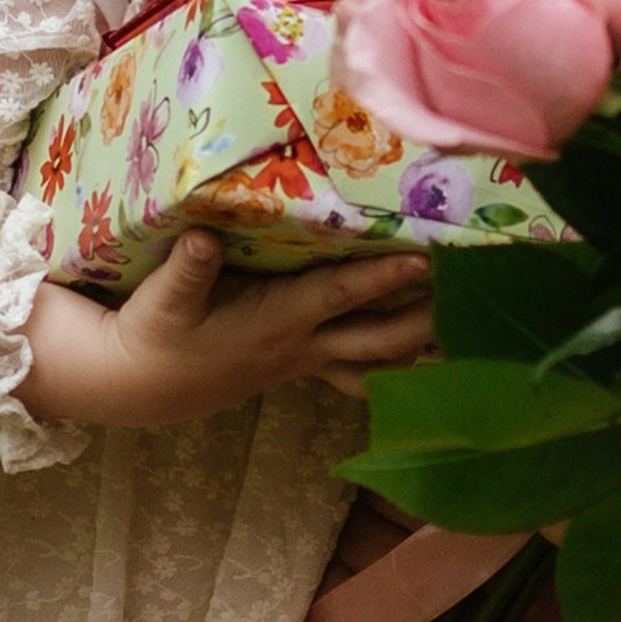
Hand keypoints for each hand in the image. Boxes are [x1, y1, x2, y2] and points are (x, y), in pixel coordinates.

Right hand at [19, 234, 435, 429]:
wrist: (145, 384)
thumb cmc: (157, 334)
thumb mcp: (161, 303)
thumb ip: (186, 271)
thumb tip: (203, 237)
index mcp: (278, 321)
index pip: (340, 296)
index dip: (381, 278)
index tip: (423, 258)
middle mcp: (305, 345)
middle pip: (382, 339)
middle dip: (427, 318)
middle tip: (476, 289)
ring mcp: (312, 359)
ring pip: (381, 363)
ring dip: (424, 348)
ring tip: (474, 328)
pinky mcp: (310, 364)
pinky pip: (365, 370)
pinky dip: (400, 362)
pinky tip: (434, 348)